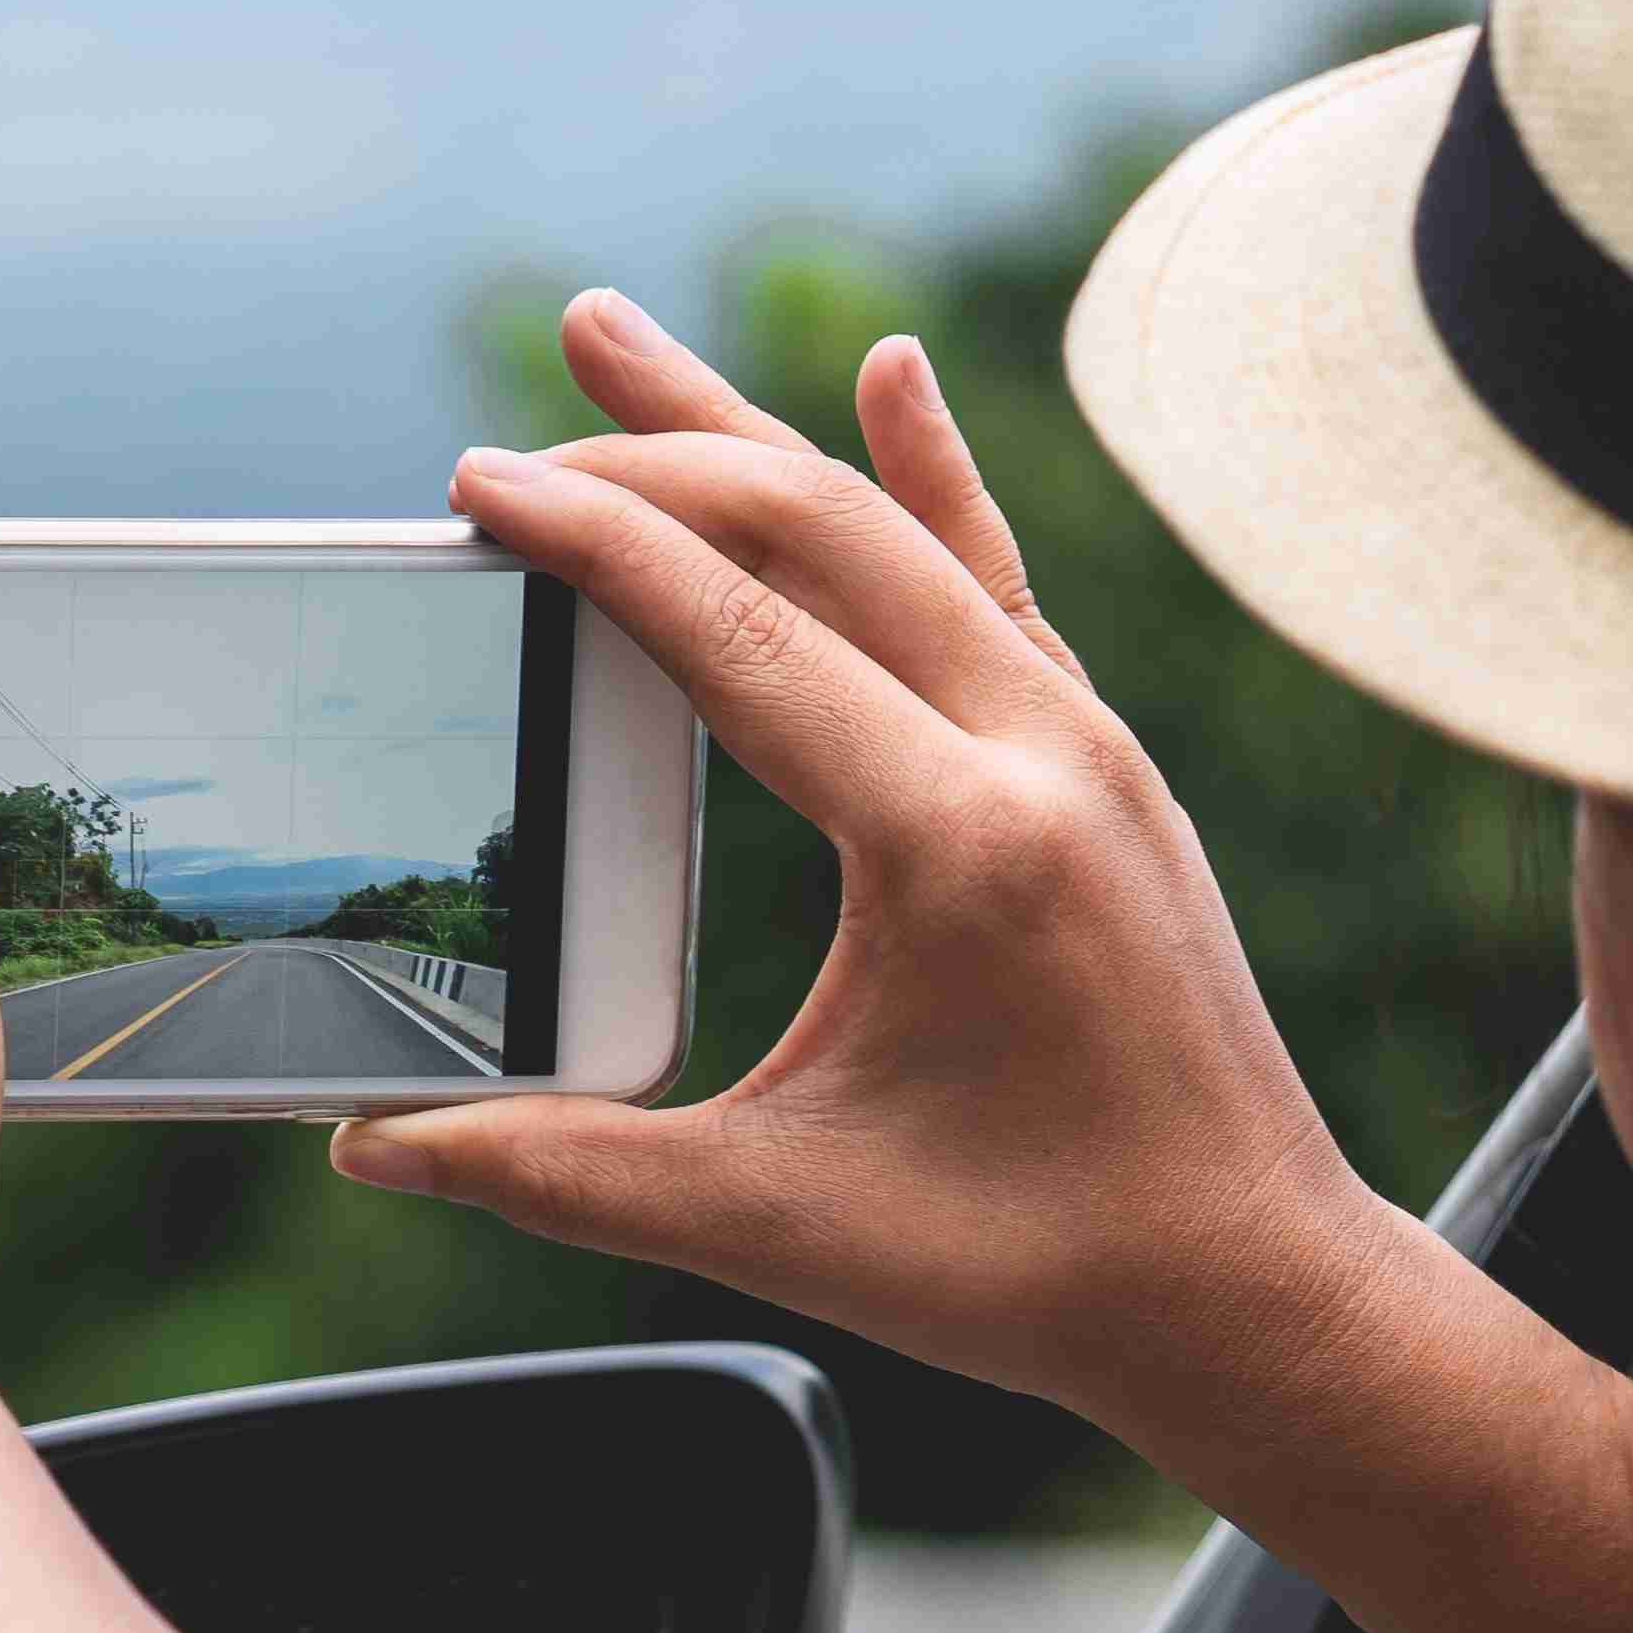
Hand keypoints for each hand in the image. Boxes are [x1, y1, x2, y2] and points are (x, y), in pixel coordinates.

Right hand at [328, 294, 1418, 1447]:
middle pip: (824, 534)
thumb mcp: (779, 1222)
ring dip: (761, 429)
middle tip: (513, 428)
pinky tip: (890, 375)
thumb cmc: (1038, 1270)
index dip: (593, 545)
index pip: (740, 634)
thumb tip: (375, 1141)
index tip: (474, 484)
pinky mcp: (1104, 764)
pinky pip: (998, 582)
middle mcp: (1042, 753)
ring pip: (905, 531)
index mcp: (961, 842)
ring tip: (620, 341)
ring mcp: (1089, 745)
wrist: (1257, 1292)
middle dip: (653, 457)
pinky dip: (930, 475)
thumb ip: (563, 1171)